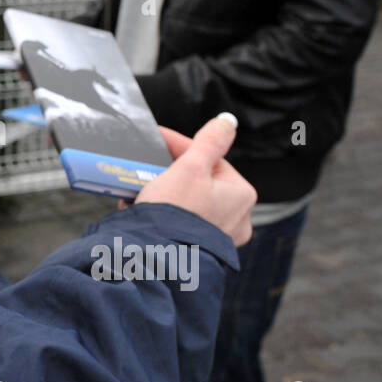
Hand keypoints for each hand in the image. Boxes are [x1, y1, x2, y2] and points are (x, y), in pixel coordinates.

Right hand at [132, 114, 254, 246]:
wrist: (157, 259)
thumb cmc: (174, 212)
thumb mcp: (189, 168)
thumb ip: (209, 141)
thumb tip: (227, 121)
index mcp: (240, 194)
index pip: (209, 157)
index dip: (179, 145)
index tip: (156, 138)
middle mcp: (237, 217)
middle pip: (198, 180)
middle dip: (169, 171)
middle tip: (146, 165)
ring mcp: (218, 237)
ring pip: (188, 201)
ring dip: (164, 192)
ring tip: (140, 188)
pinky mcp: (199, 250)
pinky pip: (181, 222)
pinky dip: (163, 213)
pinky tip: (142, 209)